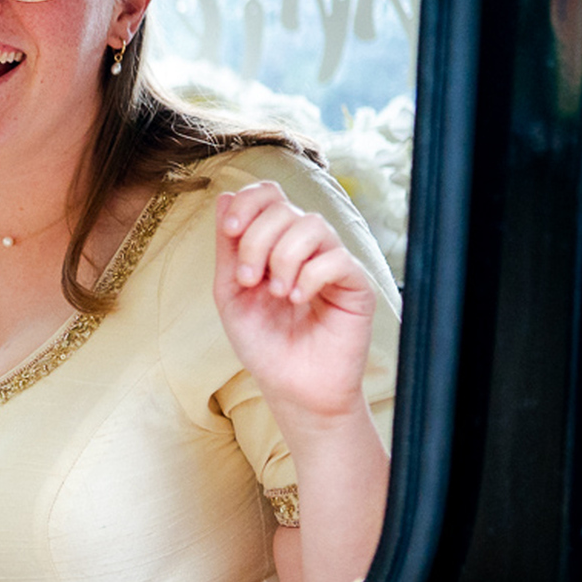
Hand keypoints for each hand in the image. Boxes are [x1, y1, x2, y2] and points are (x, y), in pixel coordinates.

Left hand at [212, 181, 376, 423]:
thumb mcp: (231, 293)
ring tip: (276, 294)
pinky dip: (310, 276)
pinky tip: (297, 300)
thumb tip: (225, 197)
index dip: (248, 202)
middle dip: (257, 241)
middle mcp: (306, 247)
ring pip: (312, 225)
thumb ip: (228, 248)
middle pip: (285, 208)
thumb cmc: (263, 342)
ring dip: (283, 258)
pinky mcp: (356, 285)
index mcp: (274, 242)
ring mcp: (333, 263)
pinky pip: (337, 259)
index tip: (230, 231)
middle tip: (249, 281)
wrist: (292, 387)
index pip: (269, 195)